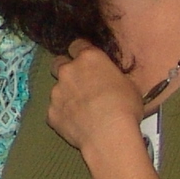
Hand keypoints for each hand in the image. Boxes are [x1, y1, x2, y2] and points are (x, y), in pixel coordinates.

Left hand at [44, 43, 145, 158]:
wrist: (108, 133)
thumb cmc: (125, 106)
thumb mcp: (128, 84)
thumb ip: (111, 76)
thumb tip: (109, 80)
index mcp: (89, 58)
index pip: (77, 45)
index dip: (82, 52)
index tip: (87, 61)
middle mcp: (68, 71)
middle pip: (59, 63)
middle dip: (67, 70)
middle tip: (80, 83)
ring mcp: (56, 92)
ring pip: (57, 89)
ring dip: (66, 95)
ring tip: (81, 110)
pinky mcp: (50, 112)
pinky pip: (55, 111)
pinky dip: (63, 115)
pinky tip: (75, 124)